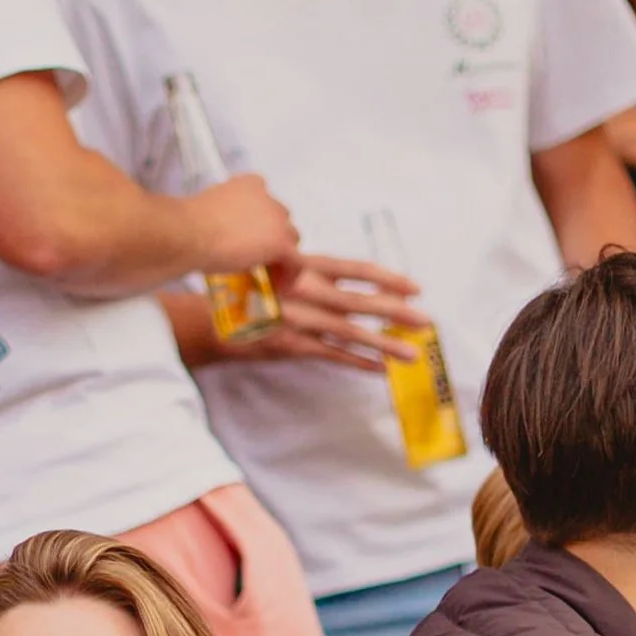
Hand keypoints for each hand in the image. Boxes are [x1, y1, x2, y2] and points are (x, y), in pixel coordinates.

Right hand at [184, 174, 300, 280]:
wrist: (190, 233)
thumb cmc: (188, 223)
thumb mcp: (208, 212)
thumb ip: (222, 218)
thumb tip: (216, 235)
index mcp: (250, 183)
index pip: (264, 201)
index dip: (259, 222)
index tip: (247, 238)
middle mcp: (268, 196)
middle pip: (281, 219)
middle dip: (272, 237)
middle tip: (257, 258)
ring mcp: (277, 219)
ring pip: (291, 239)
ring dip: (281, 255)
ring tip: (267, 274)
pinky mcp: (281, 243)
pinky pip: (296, 262)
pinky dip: (289, 275)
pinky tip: (277, 287)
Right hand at [212, 251, 418, 376]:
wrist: (210, 317)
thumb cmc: (250, 290)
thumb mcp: (280, 269)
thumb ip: (313, 274)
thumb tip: (354, 285)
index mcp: (304, 265)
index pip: (354, 269)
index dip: (386, 278)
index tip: (415, 287)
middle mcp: (303, 290)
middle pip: (358, 302)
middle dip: (395, 313)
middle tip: (426, 322)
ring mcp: (297, 320)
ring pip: (349, 333)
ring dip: (383, 345)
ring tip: (411, 355)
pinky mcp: (290, 346)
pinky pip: (330, 356)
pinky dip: (356, 363)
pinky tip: (379, 370)